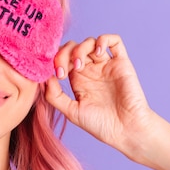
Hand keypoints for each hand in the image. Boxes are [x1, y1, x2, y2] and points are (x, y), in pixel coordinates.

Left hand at [45, 34, 156, 159]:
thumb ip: (54, 96)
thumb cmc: (100, 125)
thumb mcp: (71, 112)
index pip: (62, 59)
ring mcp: (106, 65)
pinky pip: (114, 41)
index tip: (54, 76)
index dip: (55, 62)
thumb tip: (43, 77)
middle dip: (64, 54)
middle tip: (63, 72)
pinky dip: (103, 40)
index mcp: (78, 80)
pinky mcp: (121, 63)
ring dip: (80, 49)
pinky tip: (97, 53)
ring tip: (78, 65)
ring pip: (90, 42)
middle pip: (73, 48)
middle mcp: (91, 70)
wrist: (125, 130)